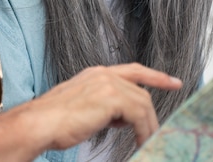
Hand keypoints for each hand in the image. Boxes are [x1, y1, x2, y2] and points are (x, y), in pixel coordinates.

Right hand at [23, 63, 182, 149]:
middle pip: (140, 90)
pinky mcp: (111, 97)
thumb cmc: (53, 121)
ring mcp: (107, 83)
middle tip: (159, 129)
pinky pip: (139, 115)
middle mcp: (103, 74)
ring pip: (142, 103)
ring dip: (148, 125)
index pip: (132, 70)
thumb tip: (119, 117)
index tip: (172, 82)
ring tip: (147, 142)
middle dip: (154, 110)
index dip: (154, 76)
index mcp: (95, 74)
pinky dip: (143, 130)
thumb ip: (103, 106)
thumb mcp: (82, 107)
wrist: (40, 123)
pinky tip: (140, 143)